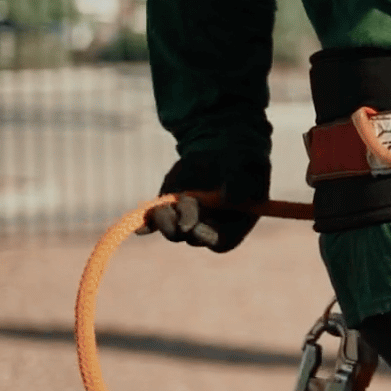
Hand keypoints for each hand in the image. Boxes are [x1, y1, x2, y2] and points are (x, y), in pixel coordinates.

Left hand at [139, 151, 268, 251]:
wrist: (221, 148)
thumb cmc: (243, 160)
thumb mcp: (250, 166)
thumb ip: (242, 183)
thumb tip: (229, 199)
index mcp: (236, 225)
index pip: (221, 242)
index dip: (207, 237)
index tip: (194, 226)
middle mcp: (210, 228)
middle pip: (192, 238)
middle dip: (185, 221)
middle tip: (185, 199)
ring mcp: (187, 220)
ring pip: (170, 230)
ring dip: (166, 217)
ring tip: (174, 197)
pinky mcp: (168, 210)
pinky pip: (152, 223)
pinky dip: (145, 223)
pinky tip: (140, 226)